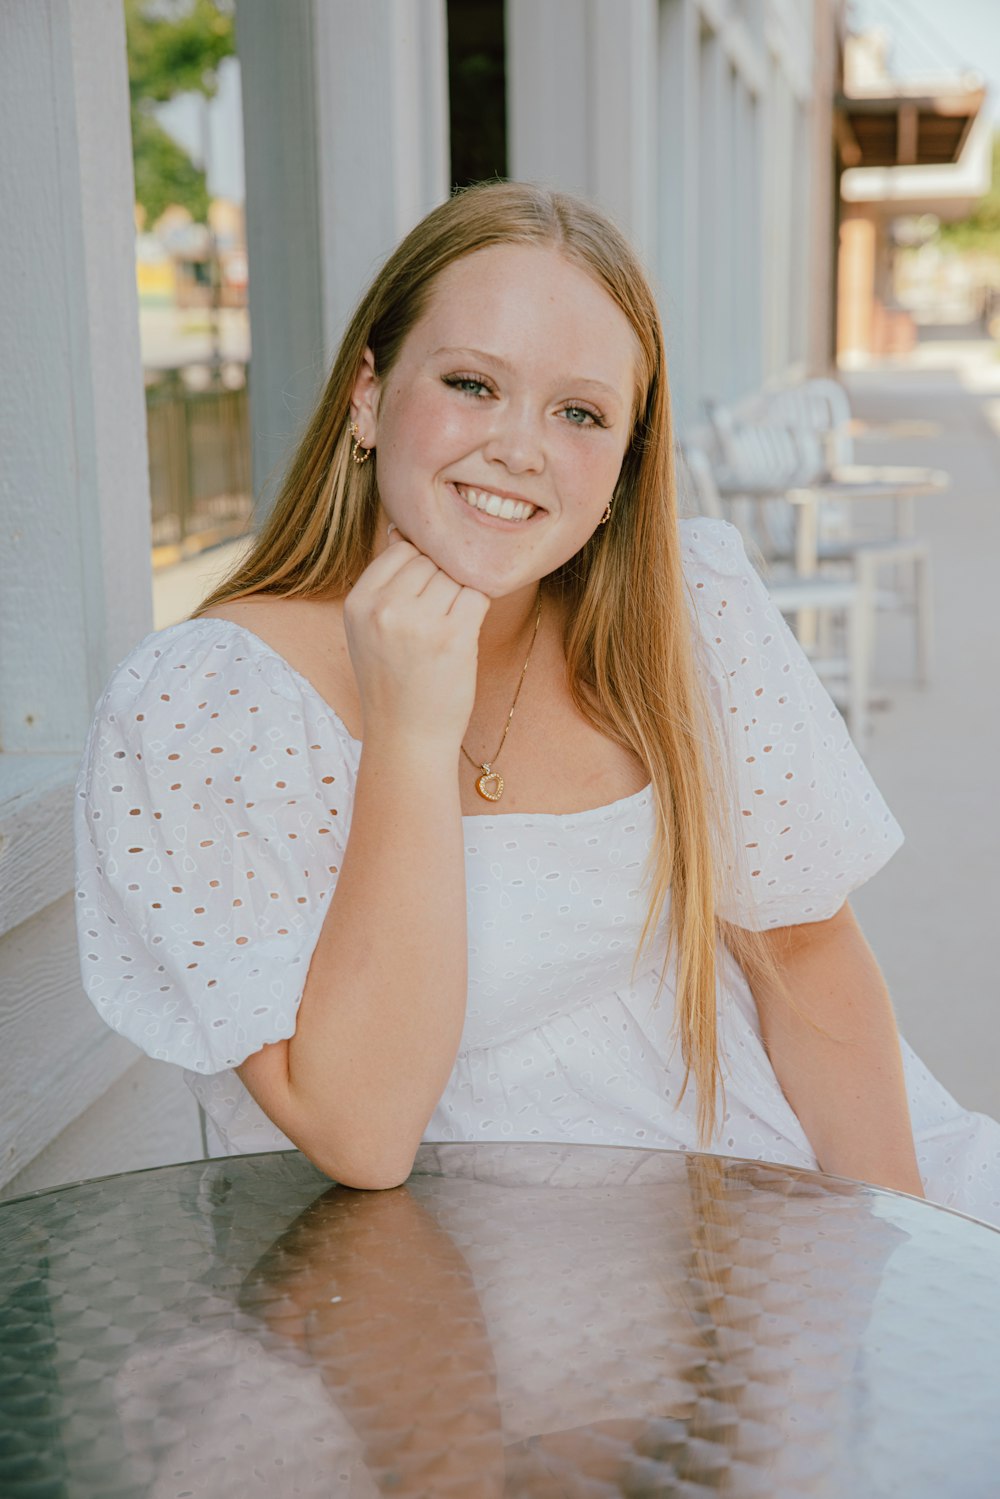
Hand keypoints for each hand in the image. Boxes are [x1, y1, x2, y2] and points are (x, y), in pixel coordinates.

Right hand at [344, 527, 490, 749]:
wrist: (407, 737)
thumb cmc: (393, 680)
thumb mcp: (369, 628)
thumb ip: (384, 582)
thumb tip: (402, 530)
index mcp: (359, 601)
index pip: (402, 550)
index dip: (420, 570)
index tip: (422, 601)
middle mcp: (384, 608)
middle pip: (431, 559)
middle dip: (441, 582)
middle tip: (436, 619)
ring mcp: (419, 622)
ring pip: (456, 575)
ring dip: (460, 597)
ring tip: (446, 630)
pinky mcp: (453, 637)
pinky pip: (477, 595)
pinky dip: (477, 611)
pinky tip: (463, 634)